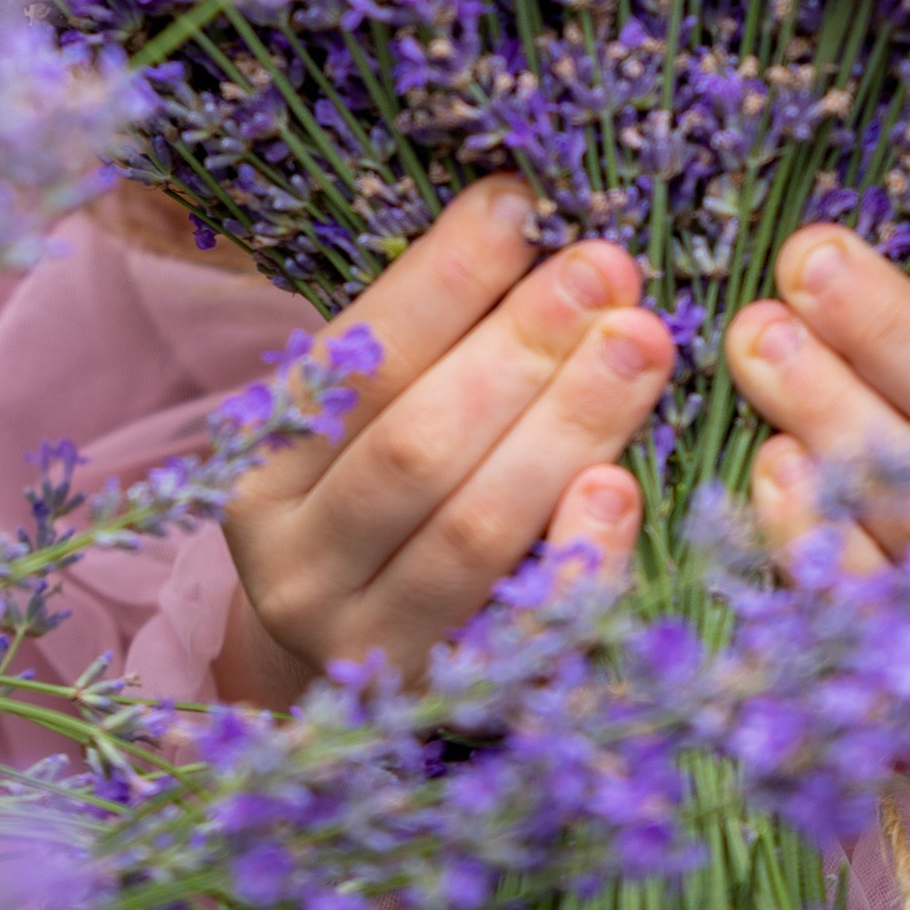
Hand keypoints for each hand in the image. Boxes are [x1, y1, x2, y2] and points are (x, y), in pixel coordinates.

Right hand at [216, 174, 674, 708]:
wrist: (349, 695)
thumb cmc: (383, 515)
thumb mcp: (372, 430)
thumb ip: (433, 348)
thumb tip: (532, 220)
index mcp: (267, 470)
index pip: (360, 359)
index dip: (442, 278)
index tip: (521, 201)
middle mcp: (298, 564)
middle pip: (417, 444)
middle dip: (521, 346)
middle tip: (607, 270)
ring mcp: (368, 649)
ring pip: (470, 530)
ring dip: (565, 426)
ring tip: (641, 344)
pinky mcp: (449, 707)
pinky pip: (527, 631)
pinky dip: (578, 555)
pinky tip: (621, 486)